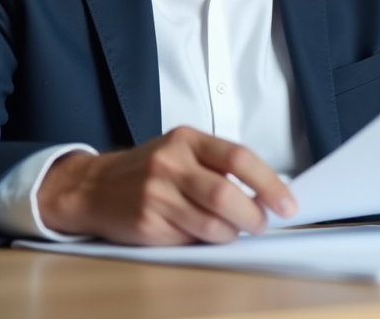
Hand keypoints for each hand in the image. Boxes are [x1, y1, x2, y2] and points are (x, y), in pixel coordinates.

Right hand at [36, 126, 295, 244]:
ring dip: (231, 233)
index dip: (268, 183)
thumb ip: (219, 165)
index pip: (238, 158)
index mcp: (186, 139)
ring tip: (232, 230)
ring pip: (211, 224)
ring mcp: (156, 194)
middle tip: (261, 223)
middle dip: (253, 216)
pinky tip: (202, 233)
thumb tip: (266, 193)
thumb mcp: (181, 151)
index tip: (287, 203)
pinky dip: (205, 241)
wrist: (93, 187)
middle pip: (226, 195)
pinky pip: (190, 239)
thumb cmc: (149, 169)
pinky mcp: (147, 223)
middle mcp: (170, 163)